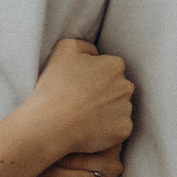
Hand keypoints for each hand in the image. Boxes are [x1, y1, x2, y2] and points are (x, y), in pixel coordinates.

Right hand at [30, 38, 133, 154]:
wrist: (50, 124)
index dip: (92, 76)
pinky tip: (88, 128)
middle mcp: (126, 86)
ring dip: (105, 110)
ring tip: (81, 115)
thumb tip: (96, 54)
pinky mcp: (124, 130)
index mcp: (115, 65)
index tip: (77, 84)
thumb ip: (86, 46)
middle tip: (79, 100)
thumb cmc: (55, 85)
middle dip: (102, 92)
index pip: (109, 68)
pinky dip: (106, 129)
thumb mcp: (65, 49)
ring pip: (118, 108)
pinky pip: (118, 127)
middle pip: (116, 88)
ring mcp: (126, 109)